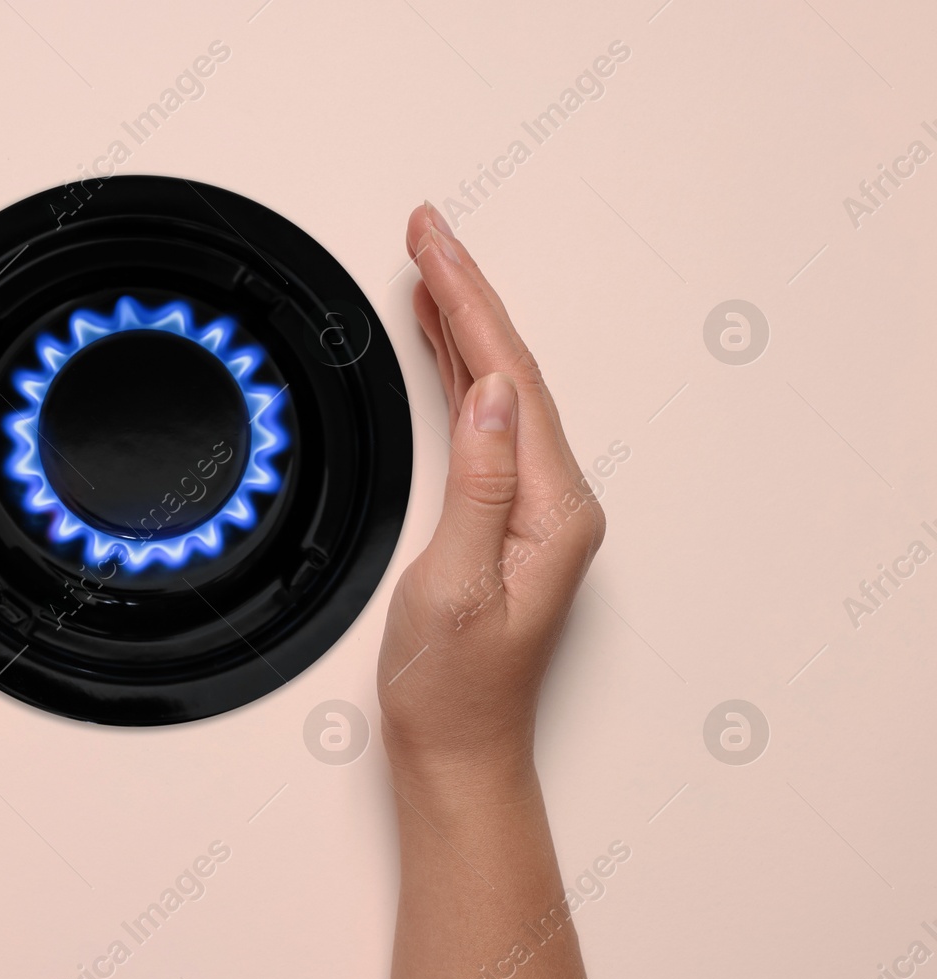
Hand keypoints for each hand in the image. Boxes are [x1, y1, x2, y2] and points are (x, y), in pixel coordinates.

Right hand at [377, 203, 603, 782]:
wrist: (457, 748)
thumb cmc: (455, 686)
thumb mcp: (459, 586)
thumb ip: (481, 486)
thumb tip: (494, 394)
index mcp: (555, 507)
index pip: (511, 377)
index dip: (468, 301)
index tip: (433, 244)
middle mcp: (555, 498)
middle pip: (510, 367)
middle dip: (465, 291)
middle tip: (425, 229)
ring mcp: (532, 506)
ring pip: (498, 387)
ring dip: (461, 324)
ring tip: (428, 268)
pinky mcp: (505, 516)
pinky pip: (485, 420)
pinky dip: (459, 371)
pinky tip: (441, 347)